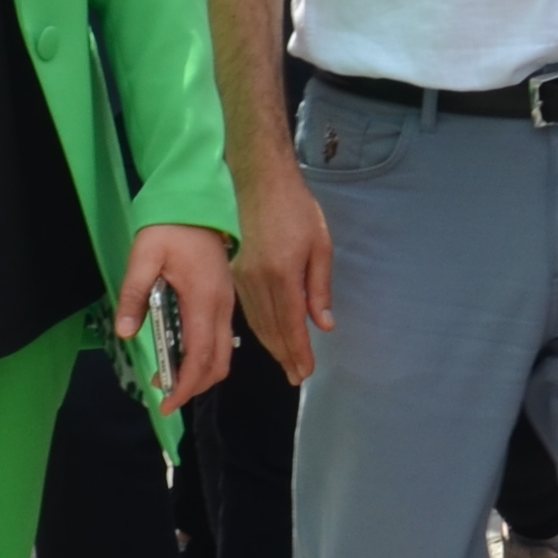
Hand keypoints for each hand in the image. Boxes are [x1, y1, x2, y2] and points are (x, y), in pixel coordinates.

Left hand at [116, 222, 237, 410]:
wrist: (197, 203)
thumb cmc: (170, 227)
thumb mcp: (144, 256)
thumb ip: (134, 294)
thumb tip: (126, 332)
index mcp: (204, 300)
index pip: (200, 356)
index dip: (185, 385)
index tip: (167, 403)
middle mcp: (222, 307)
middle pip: (218, 363)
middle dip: (194, 386)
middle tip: (165, 395)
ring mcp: (227, 303)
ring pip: (223, 353)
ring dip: (200, 372)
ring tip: (169, 376)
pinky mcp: (224, 299)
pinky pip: (220, 338)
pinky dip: (204, 356)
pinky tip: (180, 352)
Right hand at [234, 161, 335, 382]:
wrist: (259, 180)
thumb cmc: (296, 209)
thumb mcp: (320, 245)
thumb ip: (320, 288)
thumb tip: (323, 325)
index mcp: (283, 274)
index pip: (291, 324)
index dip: (299, 351)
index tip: (305, 372)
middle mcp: (258, 281)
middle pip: (271, 329)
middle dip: (285, 355)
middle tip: (296, 376)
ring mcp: (241, 277)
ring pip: (256, 322)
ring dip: (271, 346)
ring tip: (285, 363)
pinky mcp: (233, 271)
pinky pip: (246, 309)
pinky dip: (257, 328)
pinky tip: (266, 337)